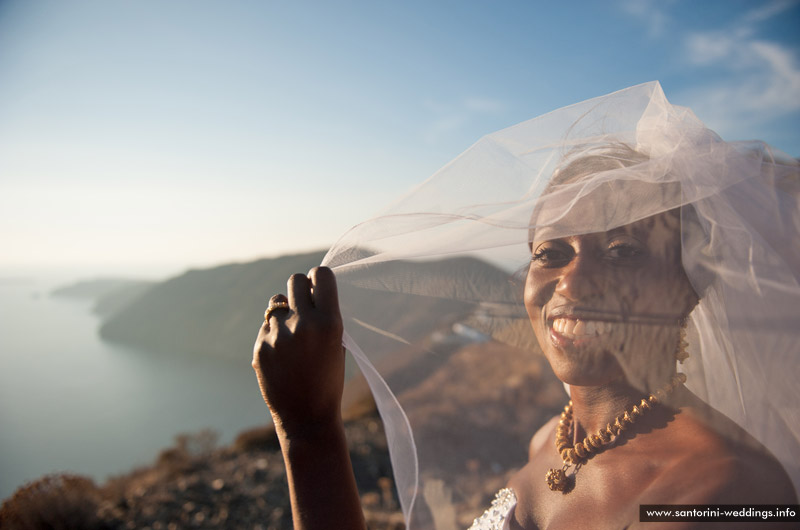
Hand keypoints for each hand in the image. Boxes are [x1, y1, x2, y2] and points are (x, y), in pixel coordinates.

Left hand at [252, 267, 344, 436]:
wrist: (306, 417)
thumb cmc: (328, 379)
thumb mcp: (338, 344)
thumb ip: (325, 315)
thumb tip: (311, 290)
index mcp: (330, 323)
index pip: (321, 274)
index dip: (320, 278)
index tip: (319, 287)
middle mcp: (303, 324)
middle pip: (295, 280)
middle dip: (300, 288)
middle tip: (304, 304)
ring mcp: (278, 335)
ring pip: (276, 302)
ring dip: (285, 311)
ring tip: (293, 335)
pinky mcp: (260, 347)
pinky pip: (266, 325)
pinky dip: (274, 334)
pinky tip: (282, 355)